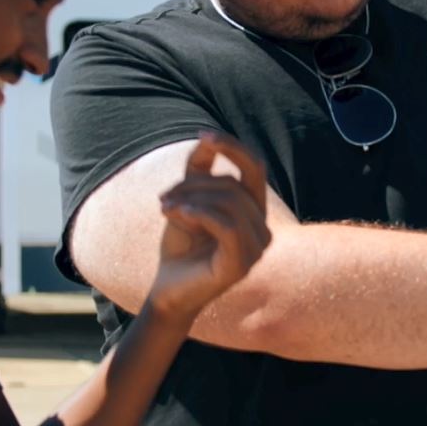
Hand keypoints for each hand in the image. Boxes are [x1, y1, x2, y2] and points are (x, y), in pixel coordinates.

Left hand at [145, 132, 271, 323]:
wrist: (167, 290)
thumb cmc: (180, 246)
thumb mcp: (187, 200)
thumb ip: (198, 170)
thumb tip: (206, 137)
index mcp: (254, 211)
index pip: (255, 167)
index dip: (233, 147)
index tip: (204, 135)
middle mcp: (262, 228)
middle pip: (233, 185)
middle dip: (194, 185)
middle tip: (163, 199)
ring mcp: (256, 248)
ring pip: (229, 202)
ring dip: (190, 200)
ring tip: (165, 208)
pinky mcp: (242, 264)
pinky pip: (227, 225)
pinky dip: (199, 214)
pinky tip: (175, 215)